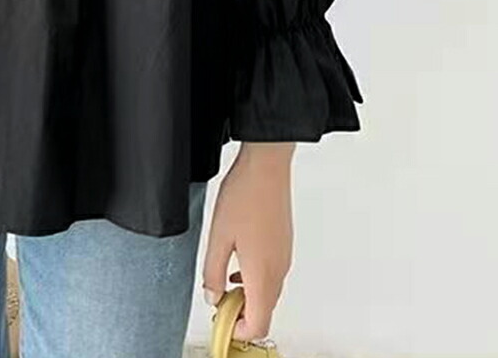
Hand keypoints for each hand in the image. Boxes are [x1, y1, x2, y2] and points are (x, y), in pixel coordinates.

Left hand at [202, 142, 294, 340]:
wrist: (267, 167)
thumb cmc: (244, 196)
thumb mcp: (218, 236)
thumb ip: (212, 272)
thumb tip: (212, 296)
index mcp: (263, 274)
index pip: (259, 324)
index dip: (238, 330)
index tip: (220, 318)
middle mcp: (279, 270)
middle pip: (265, 311)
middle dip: (240, 313)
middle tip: (216, 296)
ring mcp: (284, 257)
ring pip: (269, 293)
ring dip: (248, 295)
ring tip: (223, 277)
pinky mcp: (284, 245)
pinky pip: (272, 274)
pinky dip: (255, 279)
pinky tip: (238, 262)